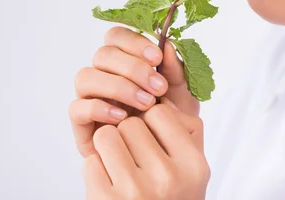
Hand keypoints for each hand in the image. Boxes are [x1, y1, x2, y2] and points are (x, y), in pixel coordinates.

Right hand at [69, 26, 199, 158]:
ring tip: (146, 103)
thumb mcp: (182, 95)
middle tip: (158, 87)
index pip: (115, 36)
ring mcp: (90, 98)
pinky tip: (123, 118)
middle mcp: (103, 76)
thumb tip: (167, 45)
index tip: (157, 57)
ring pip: (85, 76)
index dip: (133, 42)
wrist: (165, 159)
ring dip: (118, 86)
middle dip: (132, 67)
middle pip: (102, 54)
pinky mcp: (82, 125)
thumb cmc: (171, 122)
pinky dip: (99, 108)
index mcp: (124, 62)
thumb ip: (175, 70)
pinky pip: (77, 108)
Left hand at [82, 98, 209, 199]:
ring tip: (120, 165)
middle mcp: (167, 178)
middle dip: (127, 133)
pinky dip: (96, 170)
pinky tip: (110, 184)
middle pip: (130, 122)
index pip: (159, 112)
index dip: (150, 120)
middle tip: (134, 155)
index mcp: (193, 165)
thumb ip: (185, 129)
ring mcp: (135, 191)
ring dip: (108, 147)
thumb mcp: (194, 168)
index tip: (152, 136)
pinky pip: (90, 161)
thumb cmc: (173, 198)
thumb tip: (158, 95)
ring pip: (106, 135)